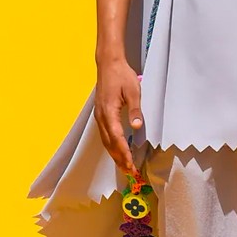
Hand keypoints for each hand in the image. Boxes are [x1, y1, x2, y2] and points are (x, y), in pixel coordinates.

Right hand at [94, 59, 143, 175]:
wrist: (108, 64)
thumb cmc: (122, 76)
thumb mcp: (134, 90)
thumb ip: (135, 109)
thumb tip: (137, 126)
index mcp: (109, 111)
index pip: (117, 137)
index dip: (123, 152)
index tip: (131, 164)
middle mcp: (101, 116)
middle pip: (109, 143)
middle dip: (119, 159)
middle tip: (129, 172)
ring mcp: (99, 116)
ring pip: (105, 141)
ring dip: (114, 155)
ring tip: (124, 166)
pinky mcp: (100, 114)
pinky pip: (105, 135)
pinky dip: (111, 146)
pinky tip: (117, 151)